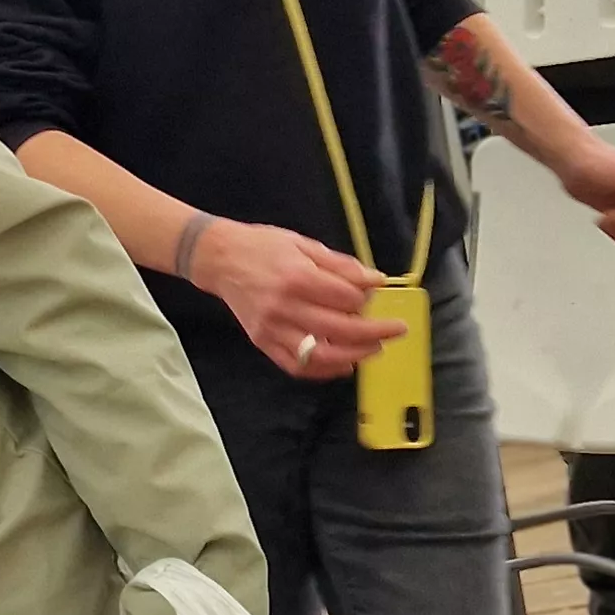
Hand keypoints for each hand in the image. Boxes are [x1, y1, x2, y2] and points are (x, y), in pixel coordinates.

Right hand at [187, 219, 397, 380]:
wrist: (219, 259)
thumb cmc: (264, 247)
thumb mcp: (305, 245)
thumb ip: (341, 265)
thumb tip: (376, 281)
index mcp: (297, 278)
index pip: (346, 299)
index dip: (366, 299)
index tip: (373, 294)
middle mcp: (284, 307)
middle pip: (340, 330)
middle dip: (375, 332)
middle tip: (396, 330)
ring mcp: (272, 329)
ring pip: (321, 354)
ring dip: (354, 356)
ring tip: (373, 350)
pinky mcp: (262, 342)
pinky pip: (296, 366)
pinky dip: (323, 370)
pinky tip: (343, 364)